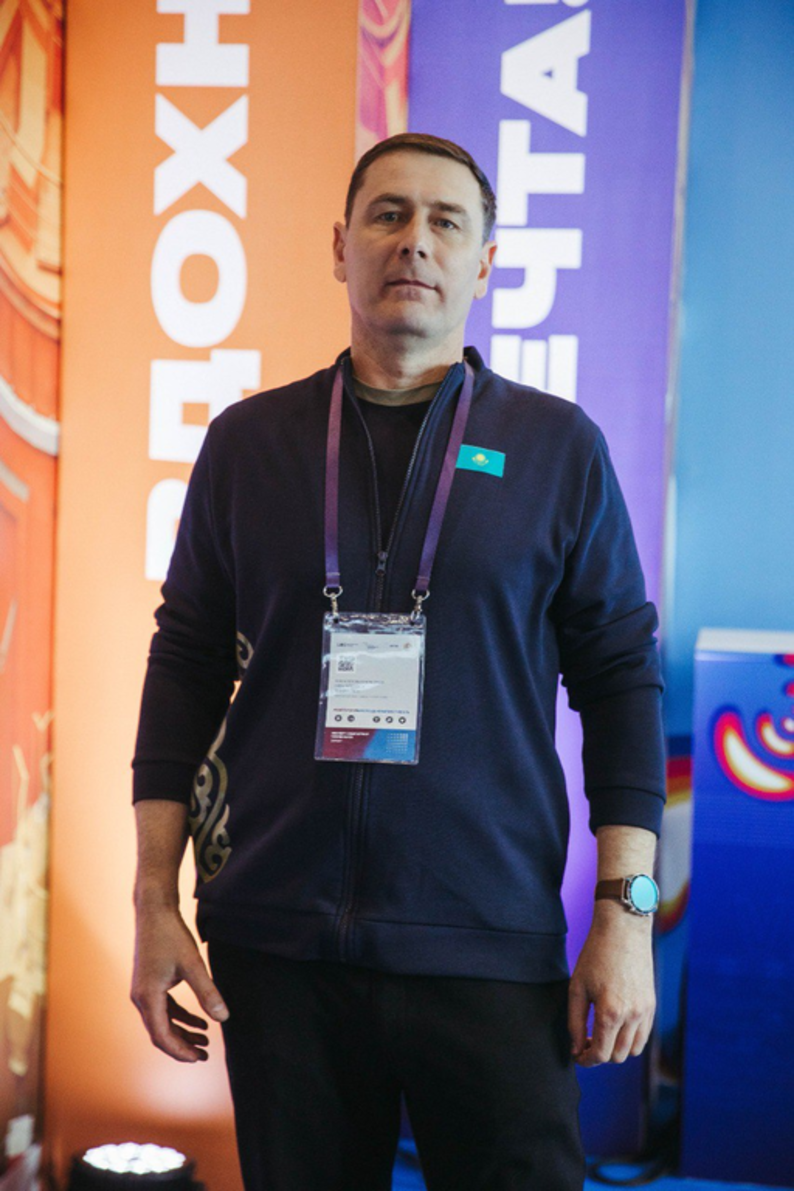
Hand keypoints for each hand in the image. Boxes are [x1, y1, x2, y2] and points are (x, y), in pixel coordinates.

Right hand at [131, 904, 228, 1061]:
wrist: (154, 911)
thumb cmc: (171, 935)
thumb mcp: (193, 964)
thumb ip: (207, 992)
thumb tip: (223, 1018)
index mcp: (148, 997)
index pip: (162, 1036)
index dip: (180, 1051)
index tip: (199, 1058)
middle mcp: (141, 998)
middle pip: (160, 1033)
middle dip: (182, 1046)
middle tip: (205, 1055)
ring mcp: (143, 991)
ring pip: (162, 1022)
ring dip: (182, 1032)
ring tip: (205, 1040)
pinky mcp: (149, 983)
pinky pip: (164, 1009)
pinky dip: (180, 1017)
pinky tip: (200, 1020)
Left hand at [568, 902, 655, 1066]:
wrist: (623, 930)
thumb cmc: (596, 955)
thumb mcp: (577, 988)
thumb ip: (575, 1023)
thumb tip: (576, 1049)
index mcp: (610, 1013)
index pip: (600, 1055)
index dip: (586, 1060)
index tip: (577, 1055)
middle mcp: (632, 1016)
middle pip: (616, 1056)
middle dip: (599, 1054)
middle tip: (586, 1041)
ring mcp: (645, 1011)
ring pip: (632, 1050)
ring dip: (616, 1049)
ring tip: (601, 1033)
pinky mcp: (652, 1005)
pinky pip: (643, 1035)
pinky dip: (630, 1039)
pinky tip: (615, 1025)